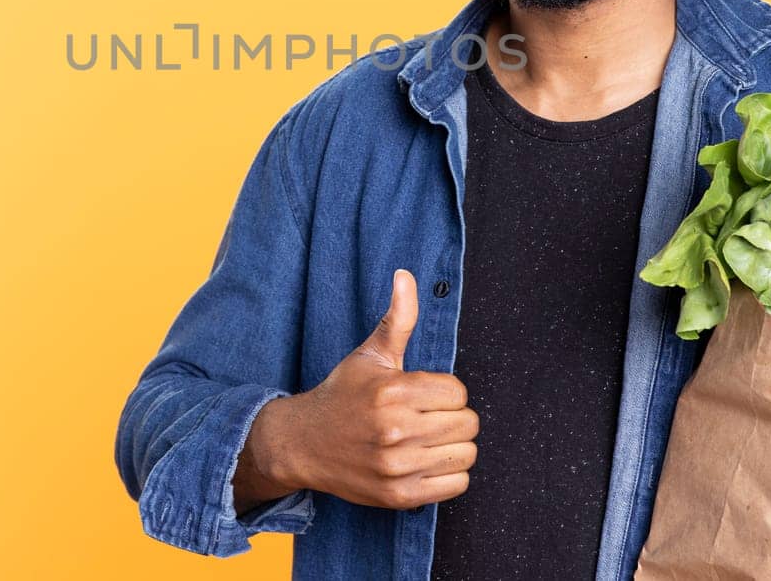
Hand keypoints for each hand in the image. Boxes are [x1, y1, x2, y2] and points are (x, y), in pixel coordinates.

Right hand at [233, 270, 479, 511]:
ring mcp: (397, 466)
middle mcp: (395, 430)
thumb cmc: (343, 394)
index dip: (446, 391)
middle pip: (467, 423)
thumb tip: (406, 275)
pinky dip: (449, 474)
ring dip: (453, 446)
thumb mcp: (370, 354)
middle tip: (427, 416)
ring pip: (466, 454)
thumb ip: (397, 318)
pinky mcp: (399, 496)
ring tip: (428, 439)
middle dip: (452, 417)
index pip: (458, 392)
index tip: (425, 394)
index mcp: (392, 392)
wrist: (303, 443)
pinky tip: (426, 460)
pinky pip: (456, 486)